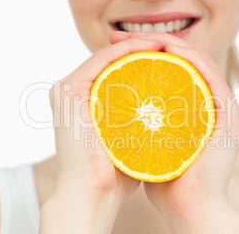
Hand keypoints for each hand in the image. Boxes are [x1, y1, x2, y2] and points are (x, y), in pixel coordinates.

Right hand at [39, 36, 163, 233]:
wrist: (93, 194)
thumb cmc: (115, 173)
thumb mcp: (131, 139)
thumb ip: (140, 123)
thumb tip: (167, 113)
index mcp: (84, 101)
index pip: (116, 71)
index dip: (143, 60)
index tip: (171, 58)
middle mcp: (72, 92)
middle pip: (112, 61)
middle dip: (142, 50)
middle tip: (170, 47)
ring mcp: (67, 90)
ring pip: (108, 56)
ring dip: (138, 45)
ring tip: (166, 44)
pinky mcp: (69, 91)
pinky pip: (102, 60)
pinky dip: (128, 51)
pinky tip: (152, 48)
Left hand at [111, 31, 238, 233]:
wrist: (190, 210)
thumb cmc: (168, 183)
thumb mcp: (150, 146)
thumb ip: (142, 128)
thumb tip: (116, 111)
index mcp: (198, 113)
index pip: (176, 72)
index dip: (150, 55)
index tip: (118, 49)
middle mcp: (215, 108)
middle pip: (187, 63)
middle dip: (155, 46)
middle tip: (124, 38)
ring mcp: (226, 112)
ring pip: (201, 64)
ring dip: (174, 46)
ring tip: (144, 38)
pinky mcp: (232, 118)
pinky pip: (212, 78)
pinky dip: (192, 60)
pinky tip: (170, 50)